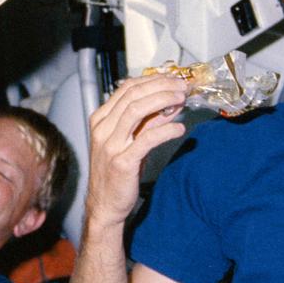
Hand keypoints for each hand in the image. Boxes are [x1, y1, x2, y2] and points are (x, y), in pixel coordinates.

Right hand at [84, 75, 189, 230]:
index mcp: (101, 119)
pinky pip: (146, 139)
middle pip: (133, 95)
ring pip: (136, 110)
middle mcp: (103, 128)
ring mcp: (111, 145)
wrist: (105, 204)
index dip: (152, 80)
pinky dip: (165, 129)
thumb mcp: (130, 141)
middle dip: (161, 86)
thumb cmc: (116, 172)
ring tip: (182, 99)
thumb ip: (148, 122)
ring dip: (163, 100)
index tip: (172, 79)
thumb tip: (170, 105)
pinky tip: (179, 128)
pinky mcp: (122, 161)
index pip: (126, 88)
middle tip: (182, 86)